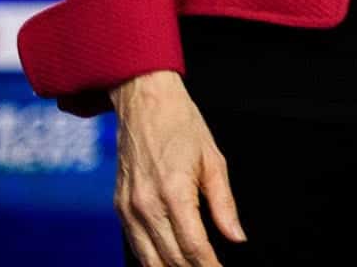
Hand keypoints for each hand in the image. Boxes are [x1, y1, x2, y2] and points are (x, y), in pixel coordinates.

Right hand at [111, 70, 244, 266]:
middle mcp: (146, 205)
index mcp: (174, 192)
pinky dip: (151, 260)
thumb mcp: (214, 161)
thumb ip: (225, 204)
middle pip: (170, 258)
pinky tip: (169, 262)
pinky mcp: (119, 208)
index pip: (193, 246)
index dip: (209, 266)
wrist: (145, 105)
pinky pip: (134, 245)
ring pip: (148, 259)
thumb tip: (237, 237)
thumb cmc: (183, 127)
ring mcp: (129, 209)